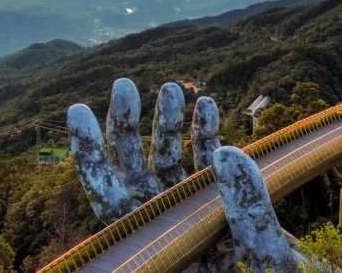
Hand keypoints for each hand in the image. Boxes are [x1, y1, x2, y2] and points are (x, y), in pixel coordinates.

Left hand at [67, 78, 302, 271]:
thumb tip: (227, 151)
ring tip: (172, 88)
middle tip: (123, 86)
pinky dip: (206, 134)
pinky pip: (203, 164)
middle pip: (133, 171)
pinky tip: (207, 105)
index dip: (89, 155)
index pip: (109, 197)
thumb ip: (248, 212)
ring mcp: (191, 214)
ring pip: (168, 162)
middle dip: (126, 126)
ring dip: (169, 124)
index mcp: (157, 248)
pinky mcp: (218, 203)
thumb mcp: (263, 259)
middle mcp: (167, 228)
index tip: (78, 110)